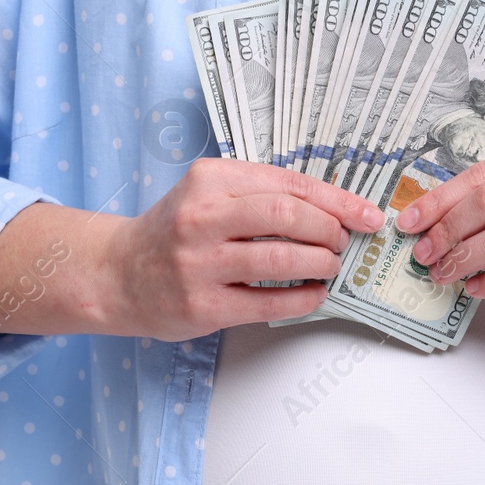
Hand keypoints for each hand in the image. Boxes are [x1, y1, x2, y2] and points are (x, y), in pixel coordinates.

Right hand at [103, 158, 384, 339]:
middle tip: (343, 243)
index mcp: (209, 179)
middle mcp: (201, 217)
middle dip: (330, 230)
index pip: (289, 184)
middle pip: (288, 215)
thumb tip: (332, 208)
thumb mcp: (208, 194)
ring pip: (281, 258)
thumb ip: (260, 193)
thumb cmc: (175, 232)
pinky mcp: (201, 305)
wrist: (118, 275)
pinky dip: (303, 299)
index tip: (367, 215)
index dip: (337, 201)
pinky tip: (314, 294)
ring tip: (330, 266)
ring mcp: (199, 263)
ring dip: (320, 264)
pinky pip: (268, 302)